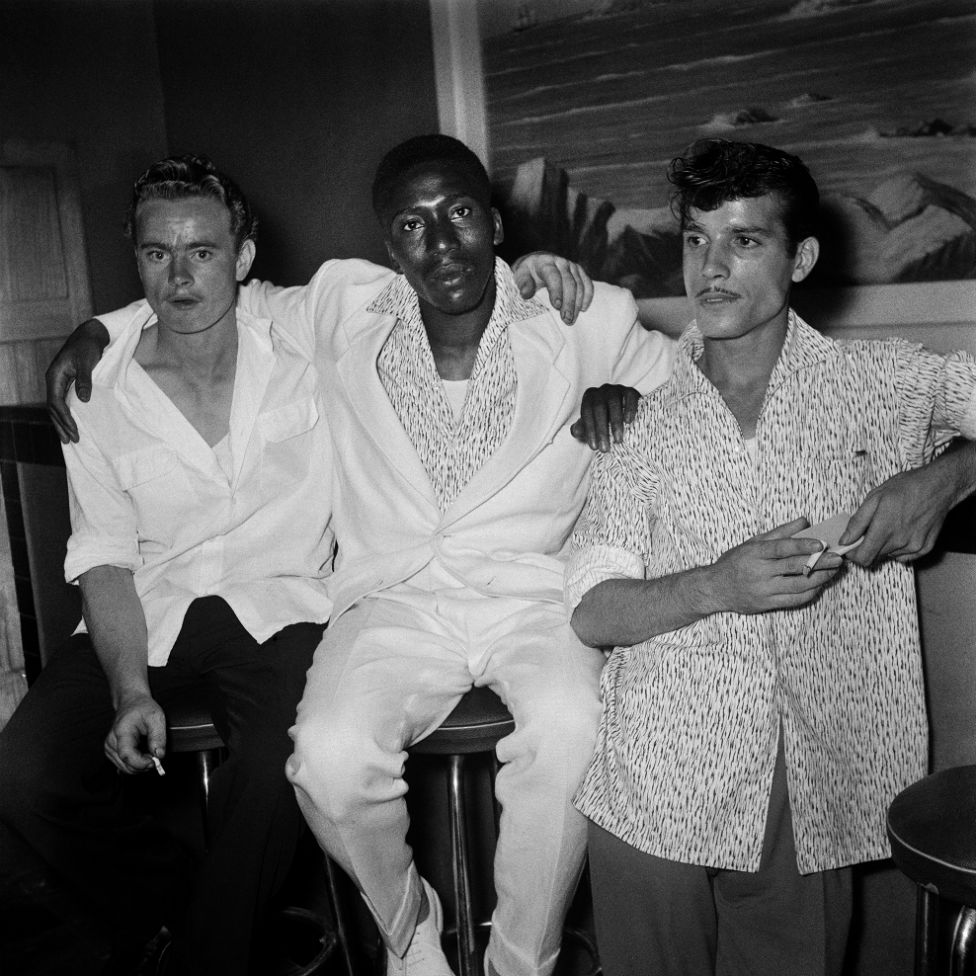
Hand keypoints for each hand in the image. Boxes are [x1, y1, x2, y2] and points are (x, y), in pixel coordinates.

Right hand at [45, 319, 109, 442]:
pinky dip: (66, 414)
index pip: (56, 402)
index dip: (64, 417)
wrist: (90, 335)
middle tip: (71, 441)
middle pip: (53, 408)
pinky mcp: (66, 382)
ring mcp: (59, 381)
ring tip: (68, 438)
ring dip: (62, 422)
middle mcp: (53, 380)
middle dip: (61, 424)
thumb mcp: (88, 362)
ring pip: (56, 406)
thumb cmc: (88, 347)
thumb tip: (83, 399)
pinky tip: (71, 423)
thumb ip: (85, 380)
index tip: (74, 430)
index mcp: (55, 376)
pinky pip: (63, 402)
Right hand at [104, 693, 166, 774]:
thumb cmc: (143, 708)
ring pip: (125, 768)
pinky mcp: (111, 752)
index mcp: (121, 732)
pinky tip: (142, 755)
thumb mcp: (156, 718)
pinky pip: (124, 766)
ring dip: (140, 765)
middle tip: (156, 754)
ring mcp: (109, 748)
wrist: (132, 702)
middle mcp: (111, 742)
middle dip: (144, 765)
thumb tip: (159, 755)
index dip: (141, 763)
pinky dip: (135, 764)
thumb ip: (158, 737)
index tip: (155, 761)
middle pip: (126, 765)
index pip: (127, 755)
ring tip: (149, 751)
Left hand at [511, 252, 593, 324]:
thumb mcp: (520, 277)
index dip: (556, 290)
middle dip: (569, 302)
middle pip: (569, 282)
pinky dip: (587, 297)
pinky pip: (587, 284)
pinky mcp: (579, 272)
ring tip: (572, 320)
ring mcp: (572, 267)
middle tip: (567, 319)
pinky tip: (583, 309)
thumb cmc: (527, 274)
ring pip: (580, 285)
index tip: (557, 306)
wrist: (536, 264)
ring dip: (577, 303)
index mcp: (545, 263)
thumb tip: (526, 293)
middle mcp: (561, 262)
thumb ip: (523, 284)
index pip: (553, 275)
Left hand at [570, 384, 639, 451]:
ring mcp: (617, 389)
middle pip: (599, 408)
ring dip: (615, 423)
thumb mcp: (592, 425)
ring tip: (617, 440)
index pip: (586, 413)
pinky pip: (629, 398)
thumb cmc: (605, 420)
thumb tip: (575, 431)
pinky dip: (629, 409)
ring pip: (614, 403)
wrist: (625, 412)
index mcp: (589, 397)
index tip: (594, 447)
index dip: (589, 430)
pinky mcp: (631, 391)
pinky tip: (628, 421)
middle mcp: (602, 391)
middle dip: (601, 430)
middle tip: (605, 448)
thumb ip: (582, 428)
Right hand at [707, 518, 843, 614]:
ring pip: (797, 586)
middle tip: (838, 558)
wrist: (715, 588)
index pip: (781, 548)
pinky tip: (819, 585)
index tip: (821, 543)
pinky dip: (809, 593)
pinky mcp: (766, 604)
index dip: (802, 545)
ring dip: (819, 579)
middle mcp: (759, 572)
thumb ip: (780, 532)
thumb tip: (804, 521)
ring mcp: (763, 590)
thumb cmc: (736, 562)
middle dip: (819, 563)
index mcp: (754, 553)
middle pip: (793, 567)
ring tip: (833, 571)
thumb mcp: (753, 542)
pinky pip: (793, 600)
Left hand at [842, 445, 975, 565]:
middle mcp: (900, 542)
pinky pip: (905, 556)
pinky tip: (903, 530)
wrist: (938, 486)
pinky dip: (899, 547)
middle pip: (874, 556)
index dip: (853, 554)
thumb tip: (845, 540)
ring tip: (892, 524)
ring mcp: (914, 547)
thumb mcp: (874, 498)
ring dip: (884, 545)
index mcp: (884, 530)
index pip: (863, 558)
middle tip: (872, 528)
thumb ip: (857, 522)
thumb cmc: (906, 488)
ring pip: (889, 555)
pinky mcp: (925, 548)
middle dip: (868, 545)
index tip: (851, 545)